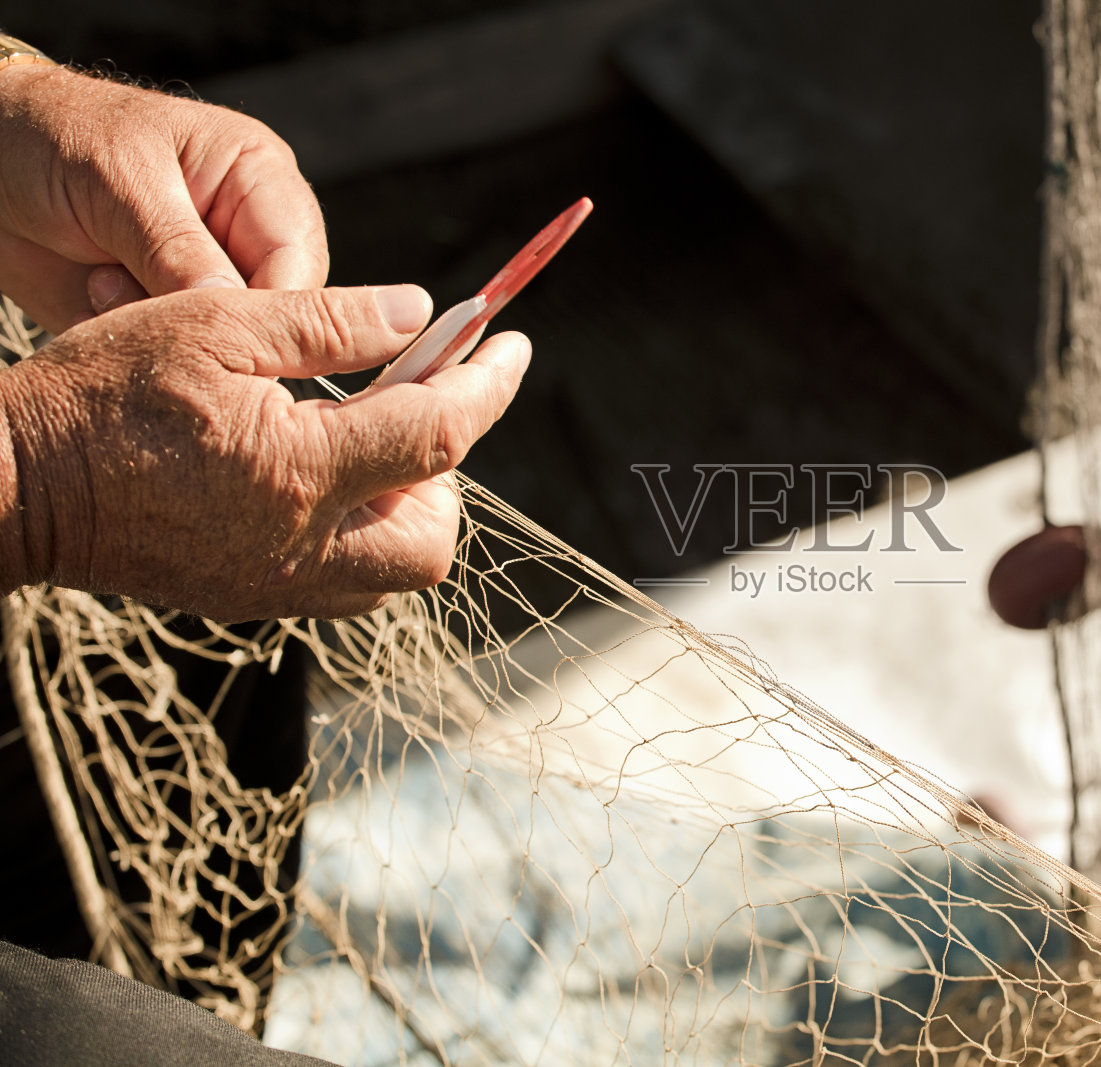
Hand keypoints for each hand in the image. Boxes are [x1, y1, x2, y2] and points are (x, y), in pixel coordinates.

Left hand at [0, 64, 327, 332]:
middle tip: (144, 302)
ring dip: (163, 330)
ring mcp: (207, 281)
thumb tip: (236, 314)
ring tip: (101, 285)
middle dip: (212, 320)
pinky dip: (132, 343)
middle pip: (274, 311)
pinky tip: (92, 303)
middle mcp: (244, 236)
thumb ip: (179, 248)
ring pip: (225, 341)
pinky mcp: (169, 317)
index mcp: (259, 181)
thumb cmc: (54, 139)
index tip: (230, 332)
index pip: (299, 260)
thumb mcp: (120, 179)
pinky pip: (175, 356)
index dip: (275, 304)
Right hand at [0, 285, 529, 621]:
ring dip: (408, 506)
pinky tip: (324, 480)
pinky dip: (364, 534)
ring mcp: (278, 585)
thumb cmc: (103, 395)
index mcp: (298, 471)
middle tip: (411, 407)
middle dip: (448, 472)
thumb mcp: (216, 326)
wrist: (14, 487)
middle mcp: (301, 548)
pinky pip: (348, 582)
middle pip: (435, 536)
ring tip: (362, 441)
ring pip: (397, 570)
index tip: (514, 347)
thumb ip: (330, 322)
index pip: (440, 433)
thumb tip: (422, 313)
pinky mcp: (253, 598)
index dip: (491, 386)